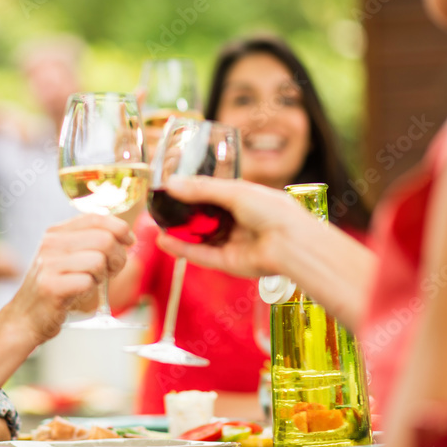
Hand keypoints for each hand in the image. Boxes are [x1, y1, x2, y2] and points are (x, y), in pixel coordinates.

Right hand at [3, 214, 133, 343]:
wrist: (25, 318)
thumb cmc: (56, 288)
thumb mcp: (69, 257)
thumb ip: (91, 242)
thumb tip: (126, 235)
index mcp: (56, 232)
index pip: (96, 218)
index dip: (119, 228)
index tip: (129, 241)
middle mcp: (50, 244)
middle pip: (104, 239)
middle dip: (118, 257)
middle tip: (111, 271)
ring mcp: (48, 264)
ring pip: (98, 260)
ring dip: (103, 276)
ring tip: (91, 283)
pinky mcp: (50, 286)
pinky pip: (88, 282)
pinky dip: (91, 290)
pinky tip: (80, 294)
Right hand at [156, 176, 375, 329]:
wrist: (290, 243)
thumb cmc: (272, 211)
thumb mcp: (235, 191)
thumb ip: (201, 189)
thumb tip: (170, 184)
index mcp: (245, 199)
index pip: (213, 194)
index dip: (192, 192)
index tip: (171, 189)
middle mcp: (238, 221)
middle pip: (204, 218)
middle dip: (184, 214)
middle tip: (160, 208)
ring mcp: (233, 242)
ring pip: (200, 237)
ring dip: (179, 232)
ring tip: (157, 224)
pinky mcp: (228, 262)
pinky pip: (201, 255)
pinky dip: (182, 248)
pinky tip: (164, 240)